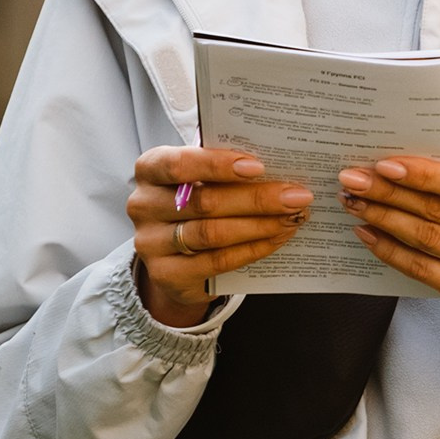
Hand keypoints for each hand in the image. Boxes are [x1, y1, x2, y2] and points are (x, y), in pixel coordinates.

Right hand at [129, 146, 311, 327]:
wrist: (174, 255)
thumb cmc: (194, 203)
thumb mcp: (199, 178)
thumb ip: (223, 169)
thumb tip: (277, 165)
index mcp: (149, 169)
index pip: (178, 164)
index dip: (217, 165)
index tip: (259, 166)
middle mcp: (143, 205)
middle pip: (204, 202)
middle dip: (257, 198)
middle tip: (296, 196)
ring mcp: (151, 243)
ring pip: (213, 233)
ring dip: (260, 225)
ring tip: (292, 218)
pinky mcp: (166, 274)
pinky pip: (218, 261)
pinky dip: (253, 249)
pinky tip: (277, 238)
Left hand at [339, 145, 439, 340]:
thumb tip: (428, 146)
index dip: (422, 173)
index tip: (384, 163)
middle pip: (439, 208)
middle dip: (389, 191)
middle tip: (354, 179)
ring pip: (427, 238)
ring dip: (384, 217)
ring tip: (355, 202)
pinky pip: (423, 269)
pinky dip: (390, 250)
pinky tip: (369, 235)